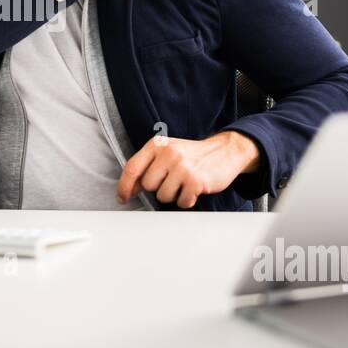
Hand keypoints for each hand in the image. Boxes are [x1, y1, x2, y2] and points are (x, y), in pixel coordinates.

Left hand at [116, 130, 260, 207]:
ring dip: (174, 196)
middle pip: (148, 185)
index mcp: (157, 145)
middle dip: (158, 188)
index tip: (123, 198)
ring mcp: (182, 167)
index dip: (124, 186)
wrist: (224, 151)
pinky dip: (187, 200)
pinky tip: (194, 188)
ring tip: (184, 183)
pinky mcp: (196, 180)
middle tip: (173, 181)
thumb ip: (148, 166)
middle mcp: (168, 153)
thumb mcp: (167, 152)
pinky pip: (182, 202)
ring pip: (164, 196)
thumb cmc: (192, 155)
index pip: (132, 168)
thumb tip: (130, 188)